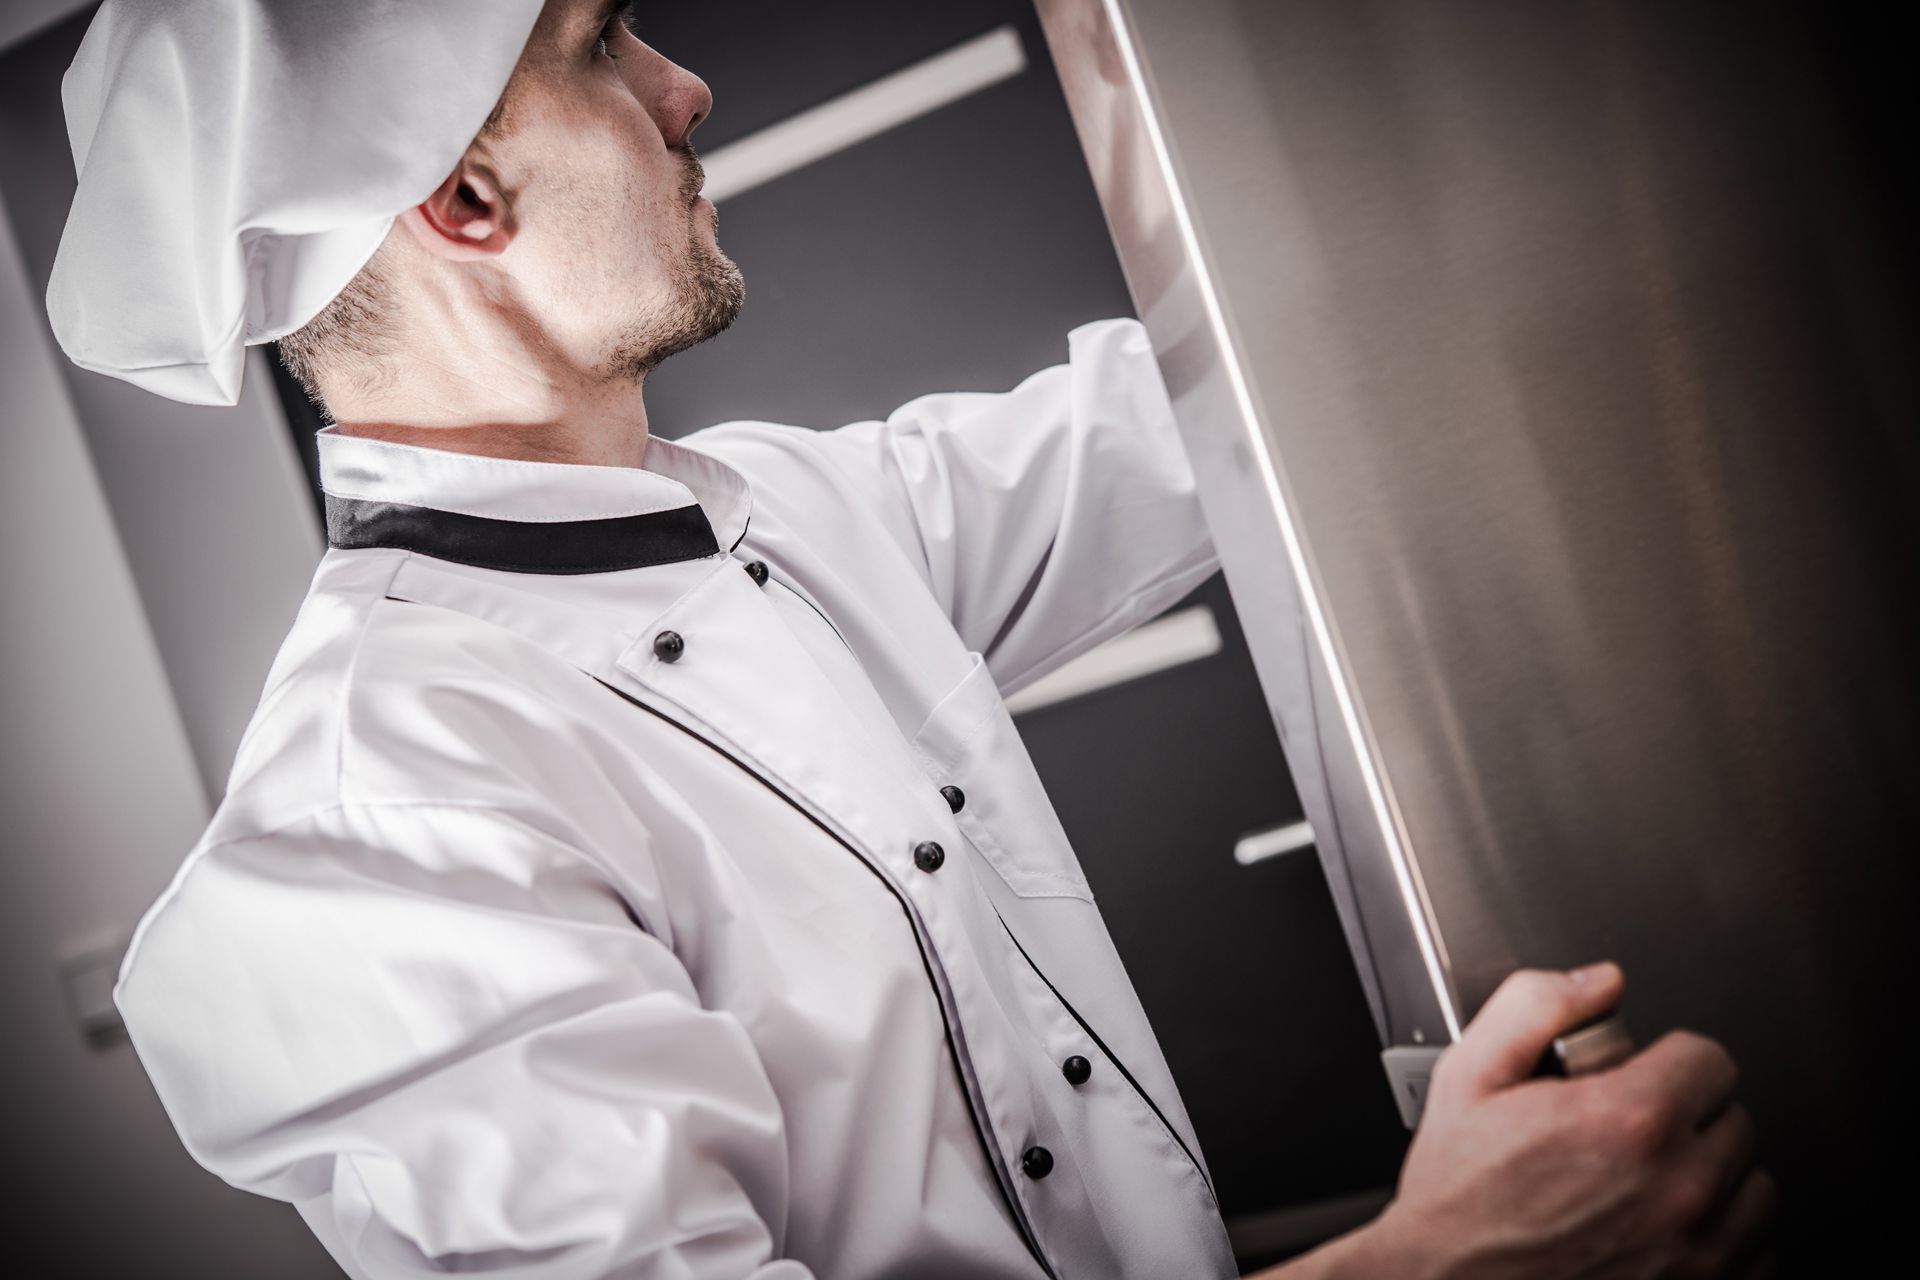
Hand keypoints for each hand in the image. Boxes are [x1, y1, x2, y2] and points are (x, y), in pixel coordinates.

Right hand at [1362, 964, 1777, 1278]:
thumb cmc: (1458, 1198)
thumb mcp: (1468, 1077)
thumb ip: (1535, 1007)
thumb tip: (1598, 983)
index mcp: (1629, 1122)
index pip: (1709, 1059)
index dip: (1664, 1060)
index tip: (1633, 1078)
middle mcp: (1679, 1189)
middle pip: (1734, 1119)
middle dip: (1685, 1116)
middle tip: (1623, 1131)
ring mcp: (1700, 1252)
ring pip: (1753, 1187)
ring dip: (1710, 1176)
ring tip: (1645, 1180)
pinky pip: (1756, 1252)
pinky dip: (1720, 1238)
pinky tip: (1661, 1228)